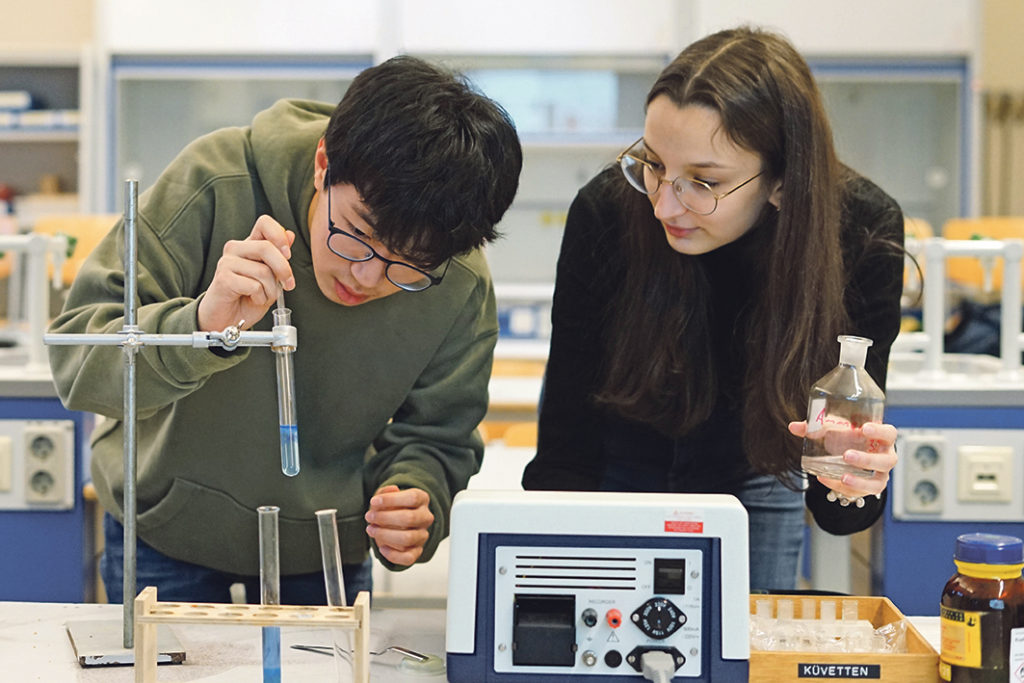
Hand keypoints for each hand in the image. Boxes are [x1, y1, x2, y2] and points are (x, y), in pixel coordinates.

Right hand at [197, 215, 295, 331]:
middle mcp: (236, 249)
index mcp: (249, 245)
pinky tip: (253, 299)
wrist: (226, 319)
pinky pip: (254, 286)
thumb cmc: (248, 298)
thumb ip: (279, 257)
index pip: (265, 223)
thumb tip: (290, 235)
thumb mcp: (270, 277)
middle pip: (267, 247)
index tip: (288, 254)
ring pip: (263, 271)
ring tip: (264, 296)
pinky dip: (260, 297)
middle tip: (289, 285)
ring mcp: (227, 262)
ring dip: (271, 290)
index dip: (279, 235)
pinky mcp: (223, 278)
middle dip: (284, 270)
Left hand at [364, 485, 434, 565]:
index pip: (412, 498)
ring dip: (385, 535)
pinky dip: (393, 555)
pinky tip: (382, 548)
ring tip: (371, 530)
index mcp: (422, 499)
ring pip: (408, 538)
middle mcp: (425, 517)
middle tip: (369, 517)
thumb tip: (392, 489)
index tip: (374, 501)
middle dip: (385, 518)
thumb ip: (386, 492)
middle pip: (410, 518)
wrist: (396, 522)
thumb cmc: (392, 508)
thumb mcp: (386, 497)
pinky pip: (408, 558)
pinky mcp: (417, 551)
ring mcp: (422, 535)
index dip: (391, 500)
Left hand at [788, 420, 897, 499]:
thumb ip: (815, 428)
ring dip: (860, 481)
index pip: (889, 433)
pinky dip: (842, 488)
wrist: (850, 457)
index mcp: (880, 439)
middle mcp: (885, 457)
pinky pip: (860, 492)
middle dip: (867, 459)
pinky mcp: (869, 488)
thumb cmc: (847, 438)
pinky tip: (826, 480)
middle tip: (846, 456)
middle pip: (887, 461)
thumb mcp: (834, 430)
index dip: (880, 431)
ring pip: (877, 482)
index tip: (864, 429)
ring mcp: (880, 475)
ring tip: (842, 477)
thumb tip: (793, 427)